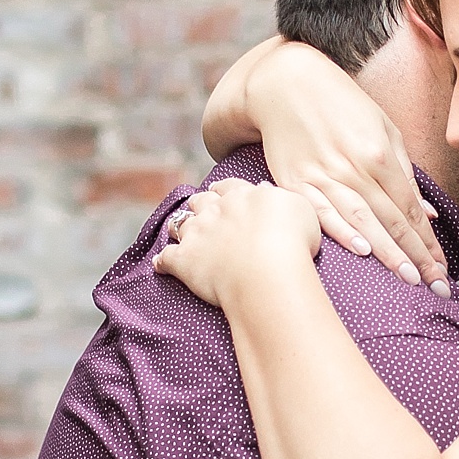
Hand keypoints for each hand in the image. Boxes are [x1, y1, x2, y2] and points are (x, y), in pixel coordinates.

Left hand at [153, 178, 321, 310]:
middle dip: (199, 204)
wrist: (267, 271)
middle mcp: (215, 210)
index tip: (219, 189)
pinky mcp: (183, 261)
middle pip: (200, 201)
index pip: (229, 187)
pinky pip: (166, 259)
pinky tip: (159, 265)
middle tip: (200, 208)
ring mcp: (196, 234)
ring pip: (179, 225)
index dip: (224, 189)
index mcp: (242, 196)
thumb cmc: (290, 241)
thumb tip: (266, 191)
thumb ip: (282, 198)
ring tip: (177, 232)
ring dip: (178, 227)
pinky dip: (162, 262)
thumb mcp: (299, 208)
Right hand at [200, 38, 447, 290]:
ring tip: (410, 280)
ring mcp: (322, 176)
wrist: (285, 83)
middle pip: (392, 221)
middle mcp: (353, 168)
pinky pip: (321, 213)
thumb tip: (427, 212)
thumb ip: (405, 171)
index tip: (443, 267)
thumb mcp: (383, 127)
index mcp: (378, 154)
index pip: (410, 208)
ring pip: (362, 222)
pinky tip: (361, 252)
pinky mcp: (295, 182)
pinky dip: (341, 232)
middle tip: (437, 287)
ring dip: (388, 254)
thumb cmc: (341, 105)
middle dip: (417, 256)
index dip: (428, 241)